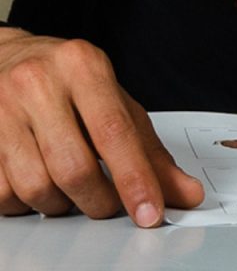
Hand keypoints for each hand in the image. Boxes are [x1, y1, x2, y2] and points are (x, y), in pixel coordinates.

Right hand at [0, 30, 200, 225]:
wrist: (2, 57)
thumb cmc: (66, 82)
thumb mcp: (115, 102)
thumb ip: (149, 150)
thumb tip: (184, 194)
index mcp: (83, 67)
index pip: (115, 133)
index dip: (136, 180)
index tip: (150, 212)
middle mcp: (37, 84)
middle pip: (73, 168)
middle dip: (98, 201)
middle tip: (107, 204)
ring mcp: (0, 109)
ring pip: (35, 186)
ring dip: (60, 205)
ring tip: (70, 191)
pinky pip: (2, 193)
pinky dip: (24, 203)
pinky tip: (35, 186)